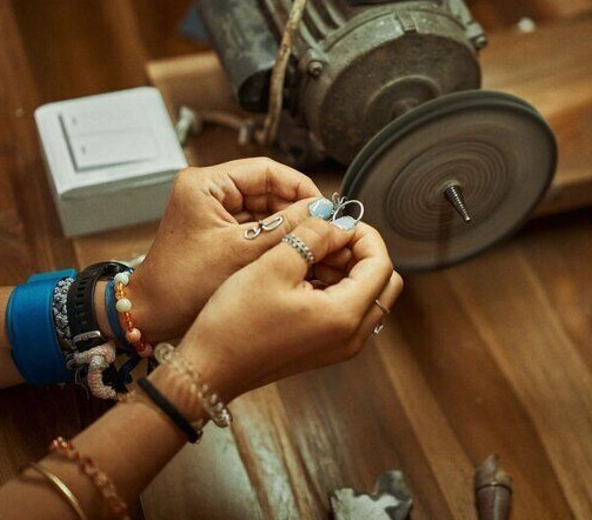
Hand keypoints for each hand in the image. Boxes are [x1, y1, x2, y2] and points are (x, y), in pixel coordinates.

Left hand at [126, 158, 323, 342]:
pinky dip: (277, 238)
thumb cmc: (182, 285)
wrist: (152, 315)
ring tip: (316, 240)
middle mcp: (209, 191)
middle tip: (326, 226)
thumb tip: (323, 211)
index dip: (300, 186)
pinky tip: (296, 250)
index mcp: (206, 184)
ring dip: (290, 224)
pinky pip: (258, 227)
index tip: (325, 207)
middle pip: (269, 189)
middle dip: (298, 208)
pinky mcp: (220, 232)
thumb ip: (285, 228)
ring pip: (267, 209)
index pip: (266, 170)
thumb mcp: (241, 252)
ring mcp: (215, 212)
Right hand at [176, 216, 402, 401]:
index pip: (382, 264)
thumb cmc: (234, 322)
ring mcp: (340, 346)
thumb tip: (338, 222)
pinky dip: (336, 287)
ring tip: (310, 252)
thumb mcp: (274, 265)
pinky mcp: (326, 348)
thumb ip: (313, 237)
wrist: (208, 369)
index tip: (337, 222)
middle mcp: (352, 336)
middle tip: (328, 236)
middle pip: (383, 282)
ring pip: (367, 296)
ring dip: (348, 269)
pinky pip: (348, 311)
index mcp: (344, 316)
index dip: (364, 235)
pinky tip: (303, 274)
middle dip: (361, 252)